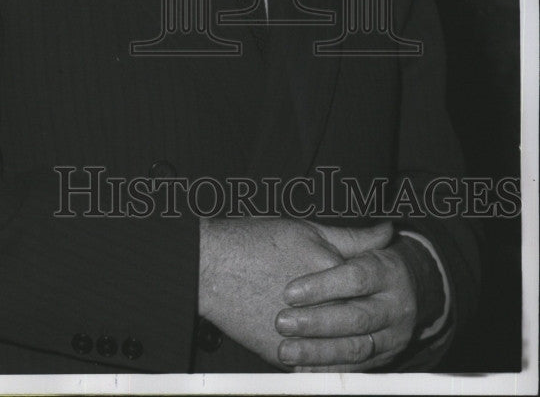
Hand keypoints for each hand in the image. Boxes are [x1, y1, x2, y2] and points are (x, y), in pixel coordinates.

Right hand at [198, 217, 392, 367]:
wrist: (210, 266)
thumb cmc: (255, 242)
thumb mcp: (307, 230)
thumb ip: (352, 237)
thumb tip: (388, 232)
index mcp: (332, 274)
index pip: (371, 289)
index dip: (380, 288)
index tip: (384, 287)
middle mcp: (322, 309)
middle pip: (362, 323)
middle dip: (373, 321)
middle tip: (378, 316)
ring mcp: (302, 336)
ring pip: (343, 351)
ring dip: (355, 347)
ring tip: (359, 339)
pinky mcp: (282, 354)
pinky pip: (315, 368)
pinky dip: (326, 364)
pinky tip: (332, 355)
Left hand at [275, 226, 416, 370]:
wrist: (405, 295)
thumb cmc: (371, 265)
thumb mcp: (363, 248)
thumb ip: (357, 238)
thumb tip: (383, 227)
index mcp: (389, 274)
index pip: (356, 278)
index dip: (323, 286)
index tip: (289, 292)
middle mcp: (396, 309)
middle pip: (356, 318)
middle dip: (316, 323)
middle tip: (281, 322)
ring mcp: (392, 338)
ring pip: (355, 349)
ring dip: (318, 353)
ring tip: (285, 350)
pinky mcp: (383, 361)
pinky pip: (355, 370)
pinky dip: (327, 371)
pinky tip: (301, 370)